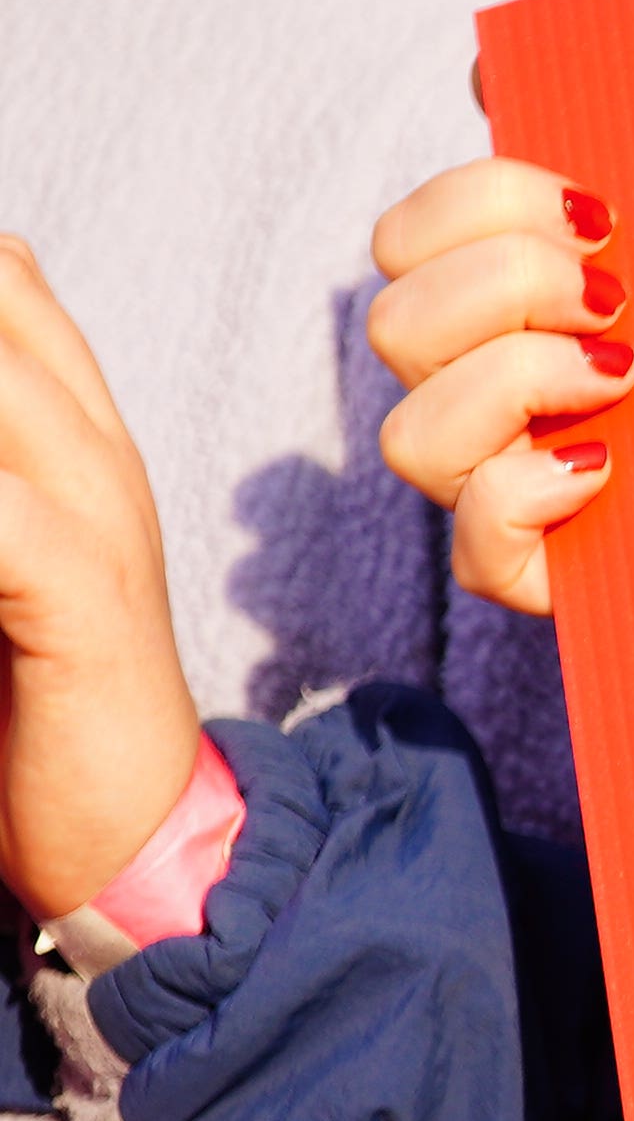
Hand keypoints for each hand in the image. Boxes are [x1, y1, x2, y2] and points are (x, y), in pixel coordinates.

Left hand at [0, 235, 216, 923]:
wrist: (133, 844)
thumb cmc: (30, 708)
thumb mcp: (6, 557)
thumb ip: (1, 475)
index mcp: (79, 434)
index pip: (8, 276)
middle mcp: (96, 454)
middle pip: (1, 298)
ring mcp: (99, 514)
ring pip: (0, 383)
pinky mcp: (77, 590)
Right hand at [366, 161, 632, 614]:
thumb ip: (631, 155)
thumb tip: (492, 62)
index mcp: (504, 309)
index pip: (412, 234)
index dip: (485, 203)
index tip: (605, 214)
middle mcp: (479, 397)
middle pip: (394, 321)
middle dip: (505, 288)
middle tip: (619, 301)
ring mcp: (496, 488)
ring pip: (410, 435)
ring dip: (515, 386)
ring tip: (625, 379)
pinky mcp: (534, 574)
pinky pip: (475, 542)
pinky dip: (529, 494)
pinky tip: (609, 469)